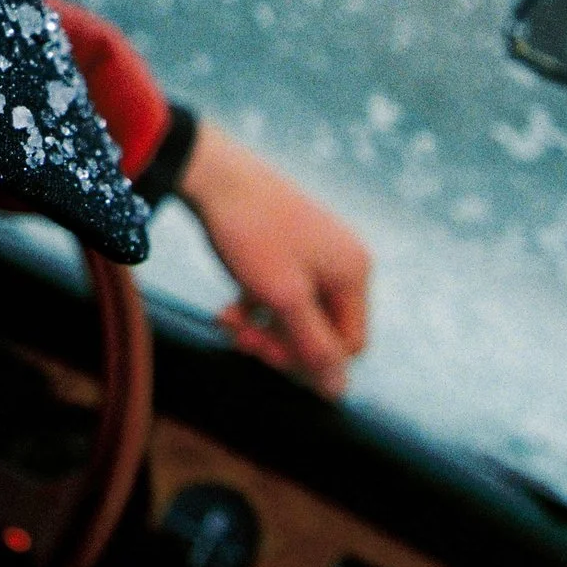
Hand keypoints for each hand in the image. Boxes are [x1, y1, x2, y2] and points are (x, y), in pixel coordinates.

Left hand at [174, 119, 370, 396]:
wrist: (213, 173)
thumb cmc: (251, 233)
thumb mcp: (282, 298)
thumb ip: (312, 346)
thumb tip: (339, 393)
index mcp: (353, 273)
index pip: (349, 344)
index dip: (308, 359)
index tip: (264, 353)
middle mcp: (343, 261)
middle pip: (323, 330)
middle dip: (280, 341)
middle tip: (239, 339)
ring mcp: (316, 252)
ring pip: (297, 313)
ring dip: (262, 326)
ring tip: (227, 322)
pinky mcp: (289, 246)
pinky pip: (282, 292)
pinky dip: (256, 304)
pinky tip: (229, 307)